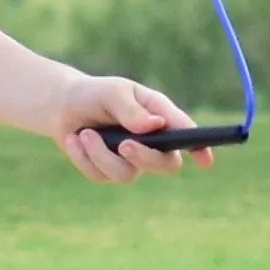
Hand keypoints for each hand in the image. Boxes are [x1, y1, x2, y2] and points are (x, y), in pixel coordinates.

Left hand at [55, 73, 210, 183]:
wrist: (63, 107)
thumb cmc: (96, 95)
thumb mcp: (113, 93)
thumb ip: (131, 109)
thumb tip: (154, 125)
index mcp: (160, 117)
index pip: (186, 134)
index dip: (200, 148)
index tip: (205, 160)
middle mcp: (152, 143)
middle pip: (166, 164)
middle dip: (145, 157)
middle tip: (124, 145)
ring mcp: (132, 161)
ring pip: (127, 174)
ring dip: (101, 154)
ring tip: (83, 133)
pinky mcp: (108, 173)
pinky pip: (100, 176)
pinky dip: (83, 157)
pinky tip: (74, 140)